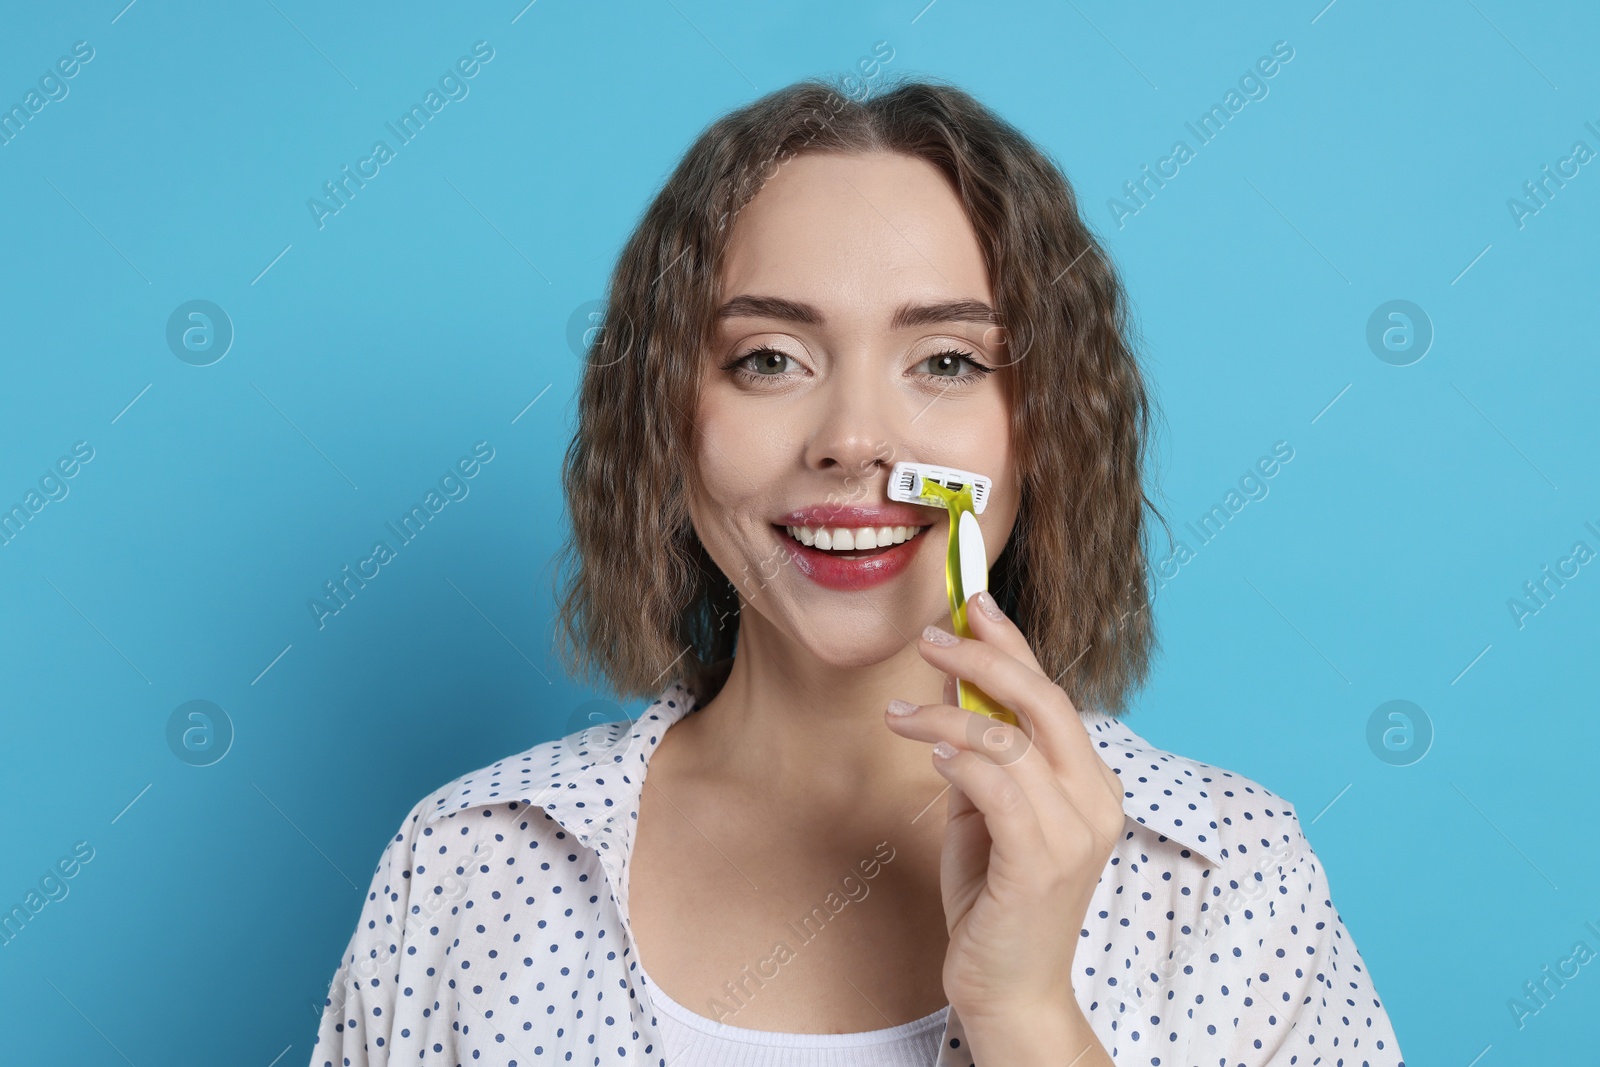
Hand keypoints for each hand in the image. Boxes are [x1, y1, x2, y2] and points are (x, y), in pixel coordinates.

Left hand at [883, 590, 1125, 1044]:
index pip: (1052, 693)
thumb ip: (978, 750)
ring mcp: (1075, 831)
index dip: (1013, 641)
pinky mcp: (1042, 862)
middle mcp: (1095, 798)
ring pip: (1008, 739)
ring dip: (944, 717)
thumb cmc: (995, 899)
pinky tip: (926, 755)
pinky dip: (956, 759)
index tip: (973, 601)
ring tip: (897, 714)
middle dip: (984, 657)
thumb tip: (950, 682)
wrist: (1010, 989)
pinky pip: (996, 785)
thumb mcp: (983, 809)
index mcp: (1090, 781)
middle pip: (1043, 700)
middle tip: (931, 636)